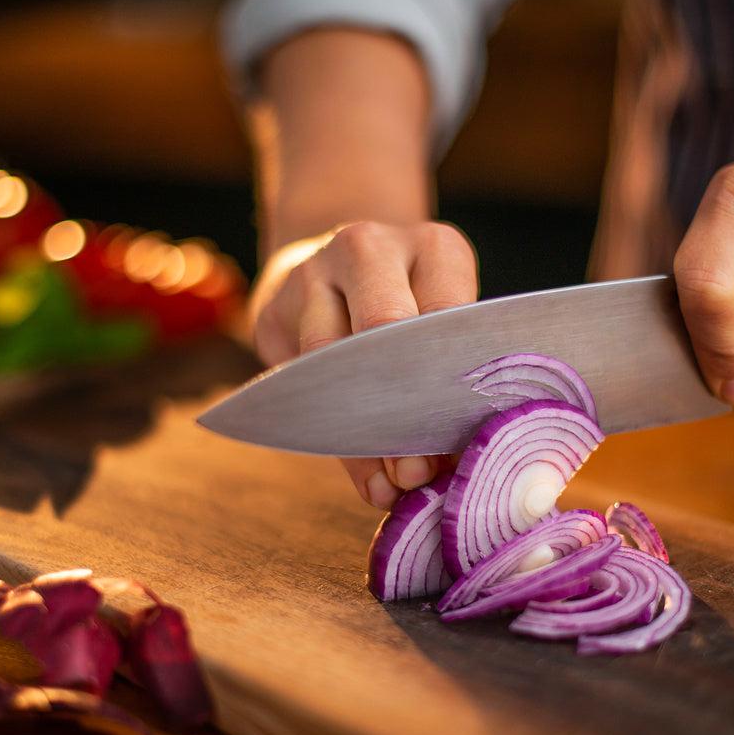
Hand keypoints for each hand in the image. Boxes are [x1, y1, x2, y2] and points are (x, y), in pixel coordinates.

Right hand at [250, 220, 477, 507]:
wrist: (332, 265)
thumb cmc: (411, 307)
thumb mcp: (444, 322)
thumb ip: (452, 380)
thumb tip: (459, 467)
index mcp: (433, 247)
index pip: (448, 314)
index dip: (454, 383)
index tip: (461, 443)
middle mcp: (370, 248)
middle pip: (385, 326)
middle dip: (403, 408)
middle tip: (418, 472)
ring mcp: (313, 272)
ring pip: (332, 359)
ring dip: (364, 435)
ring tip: (391, 486)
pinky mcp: (272, 308)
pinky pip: (300, 381)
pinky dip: (333, 438)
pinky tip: (365, 477)